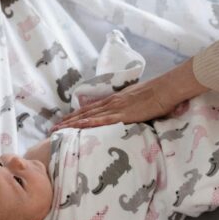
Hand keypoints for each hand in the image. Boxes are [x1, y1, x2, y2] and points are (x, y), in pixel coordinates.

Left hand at [50, 78, 175, 131]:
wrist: (165, 89)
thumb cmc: (156, 95)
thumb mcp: (139, 101)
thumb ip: (130, 108)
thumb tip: (127, 115)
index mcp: (115, 100)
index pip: (91, 109)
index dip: (77, 115)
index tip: (64, 121)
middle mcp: (112, 103)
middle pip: (85, 113)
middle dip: (69, 121)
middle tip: (53, 128)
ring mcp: (116, 108)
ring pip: (89, 117)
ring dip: (73, 123)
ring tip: (58, 130)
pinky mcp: (123, 115)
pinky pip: (102, 120)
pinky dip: (89, 124)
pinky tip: (78, 128)